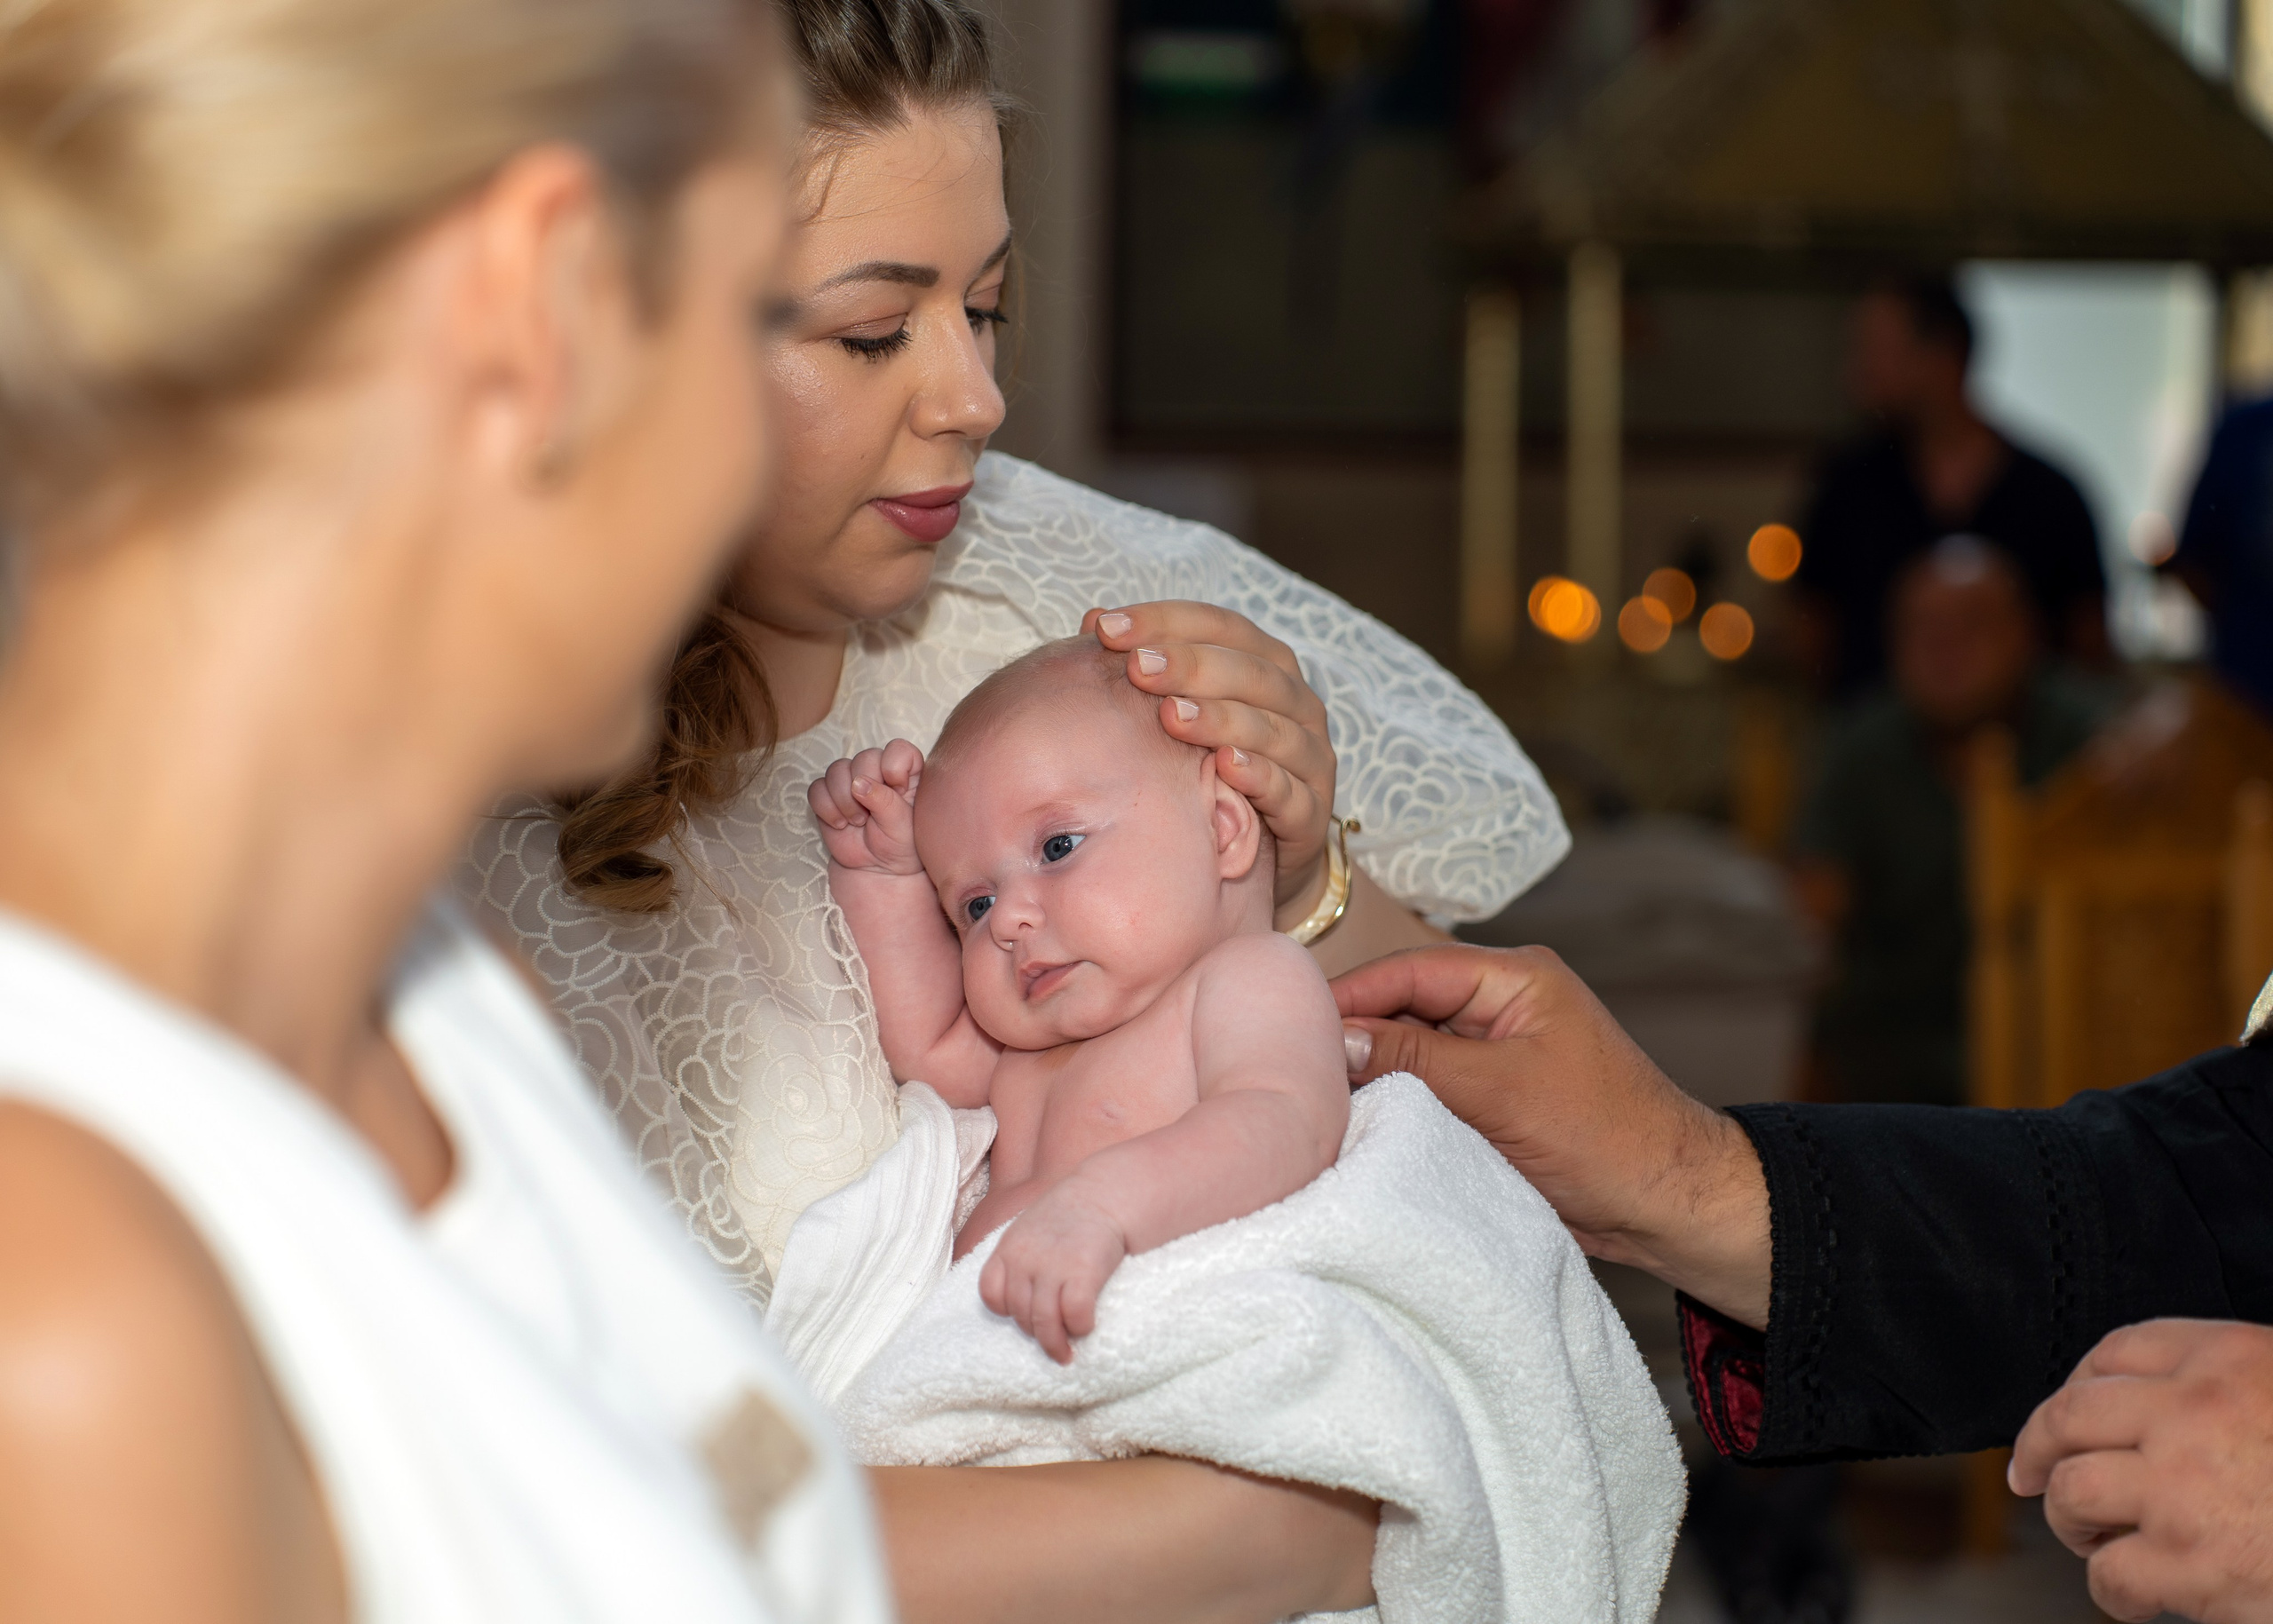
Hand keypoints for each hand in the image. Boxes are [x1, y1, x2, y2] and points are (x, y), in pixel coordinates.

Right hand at [808, 740, 924, 875]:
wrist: (879, 869)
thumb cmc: (900, 845)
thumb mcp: (902, 826)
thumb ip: (885, 801)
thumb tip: (858, 783)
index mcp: (907, 773)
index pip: (898, 749)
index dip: (894, 767)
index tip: (897, 791)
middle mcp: (879, 772)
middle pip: (864, 757)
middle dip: (865, 788)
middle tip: (871, 816)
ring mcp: (852, 782)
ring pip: (836, 770)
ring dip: (844, 800)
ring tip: (857, 822)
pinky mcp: (830, 796)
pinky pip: (816, 788)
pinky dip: (825, 808)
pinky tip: (840, 825)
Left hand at [980, 1185, 1129, 1364]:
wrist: (1107, 1193)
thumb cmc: (1071, 1214)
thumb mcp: (1032, 1227)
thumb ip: (1021, 1256)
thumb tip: (1021, 1293)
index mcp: (1009, 1248)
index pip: (991, 1292)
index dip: (1006, 1309)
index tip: (1024, 1314)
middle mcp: (1025, 1259)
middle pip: (1019, 1313)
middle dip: (1035, 1332)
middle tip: (1052, 1339)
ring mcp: (1053, 1267)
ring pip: (1043, 1323)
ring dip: (1055, 1345)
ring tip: (1065, 1354)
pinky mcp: (1083, 1273)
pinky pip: (1074, 1316)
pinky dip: (1080, 1327)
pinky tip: (1087, 1326)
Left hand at [1084, 603, 1334, 918]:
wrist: (1262, 858)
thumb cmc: (1211, 771)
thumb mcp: (1178, 714)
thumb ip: (1145, 669)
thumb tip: (1094, 620)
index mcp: (1267, 666)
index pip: (1222, 627)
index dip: (1166, 621)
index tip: (1107, 627)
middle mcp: (1297, 704)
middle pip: (1251, 673)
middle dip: (1191, 666)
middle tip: (1137, 667)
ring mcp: (1311, 758)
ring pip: (1273, 728)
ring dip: (1221, 718)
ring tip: (1170, 716)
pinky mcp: (1312, 814)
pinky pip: (1290, 790)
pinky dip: (1260, 775)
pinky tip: (1224, 766)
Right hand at [1331, 943, 1770, 1326]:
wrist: (1666, 1206)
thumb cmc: (1606, 1139)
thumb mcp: (1501, 1093)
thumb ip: (1416, 1060)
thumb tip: (1337, 1037)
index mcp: (1514, 978)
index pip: (1409, 969)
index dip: (1349, 994)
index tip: (1288, 1021)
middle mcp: (1499, 1005)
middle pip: (1402, 1007)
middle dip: (1353, 1035)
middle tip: (1291, 1067)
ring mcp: (1493, 1053)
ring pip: (1409, 1052)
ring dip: (1371, 1075)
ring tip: (1313, 1096)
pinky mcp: (1490, 1098)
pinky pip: (1426, 1090)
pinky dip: (1396, 1105)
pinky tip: (1358, 1123)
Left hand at [2011, 1319, 2272, 1622]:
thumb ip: (2236, 1392)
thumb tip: (2161, 1408)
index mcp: (2230, 1360)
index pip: (2119, 1350)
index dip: (2079, 1382)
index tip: (2066, 1410)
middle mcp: (2193, 1413)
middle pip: (2069, 1415)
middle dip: (2038, 1445)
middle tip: (2029, 1472)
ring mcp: (2184, 1490)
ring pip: (2072, 1492)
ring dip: (2073, 1518)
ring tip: (2093, 1535)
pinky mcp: (2191, 1567)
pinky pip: (2111, 1575)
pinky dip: (2114, 1590)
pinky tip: (2137, 1595)